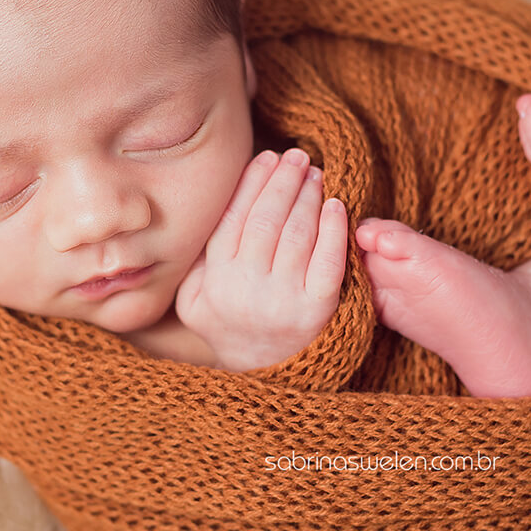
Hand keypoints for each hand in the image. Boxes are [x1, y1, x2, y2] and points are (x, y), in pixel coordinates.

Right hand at [176, 148, 347, 371]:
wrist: (263, 374)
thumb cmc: (229, 323)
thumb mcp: (195, 297)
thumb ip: (198, 257)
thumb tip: (209, 204)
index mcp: (214, 281)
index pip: (234, 219)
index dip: (252, 183)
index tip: (267, 157)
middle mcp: (247, 290)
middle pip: (266, 220)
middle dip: (282, 181)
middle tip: (297, 155)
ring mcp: (284, 300)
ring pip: (297, 234)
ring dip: (307, 197)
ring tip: (315, 173)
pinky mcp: (318, 310)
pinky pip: (328, 261)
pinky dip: (333, 229)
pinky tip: (335, 205)